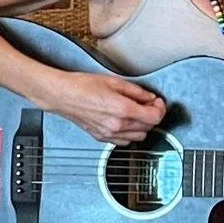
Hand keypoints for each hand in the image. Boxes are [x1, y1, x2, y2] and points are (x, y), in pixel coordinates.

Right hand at [50, 72, 165, 144]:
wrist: (63, 96)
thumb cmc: (83, 86)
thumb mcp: (114, 82)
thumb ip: (136, 92)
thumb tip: (150, 98)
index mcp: (122, 109)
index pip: (154, 117)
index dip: (160, 108)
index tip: (157, 102)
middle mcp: (118, 125)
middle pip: (149, 127)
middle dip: (152, 115)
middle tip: (148, 104)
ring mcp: (110, 134)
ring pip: (139, 137)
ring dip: (142, 126)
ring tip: (136, 113)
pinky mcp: (102, 138)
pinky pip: (125, 141)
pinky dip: (130, 133)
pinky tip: (125, 122)